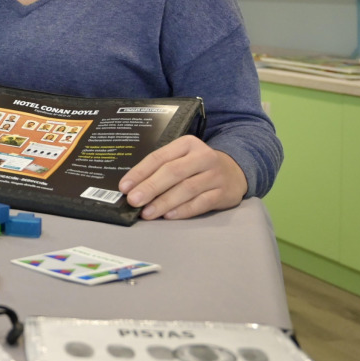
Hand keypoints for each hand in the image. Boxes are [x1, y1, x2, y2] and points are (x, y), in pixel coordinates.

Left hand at [119, 135, 247, 219]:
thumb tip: (132, 188)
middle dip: (150, 187)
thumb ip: (159, 169)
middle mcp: (203, 157)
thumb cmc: (197, 166)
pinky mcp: (223, 193)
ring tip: (147, 213)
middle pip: (172, 172)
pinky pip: (201, 203)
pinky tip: (169, 216)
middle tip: (134, 200)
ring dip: (164, 202)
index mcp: (187, 144)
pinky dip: (183, 210)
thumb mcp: (181, 158)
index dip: (140, 173)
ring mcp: (215, 175)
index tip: (125, 187)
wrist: (234, 171)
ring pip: (186, 189)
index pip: (159, 157)